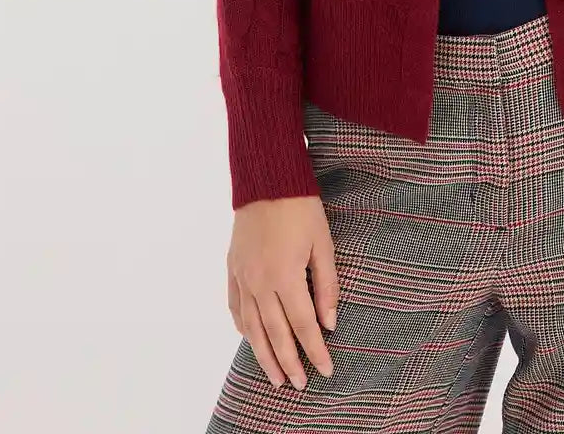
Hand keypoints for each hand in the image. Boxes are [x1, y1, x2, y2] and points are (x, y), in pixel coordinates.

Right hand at [227, 195, 338, 389]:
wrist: (266, 178)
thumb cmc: (300, 207)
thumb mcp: (323, 243)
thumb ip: (326, 285)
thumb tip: (329, 322)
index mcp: (285, 277)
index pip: (303, 325)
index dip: (315, 351)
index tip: (325, 370)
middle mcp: (260, 283)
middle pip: (275, 333)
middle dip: (289, 362)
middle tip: (299, 385)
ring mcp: (242, 276)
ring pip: (252, 327)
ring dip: (264, 354)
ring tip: (275, 377)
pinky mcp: (233, 267)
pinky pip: (235, 306)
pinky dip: (243, 327)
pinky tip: (250, 339)